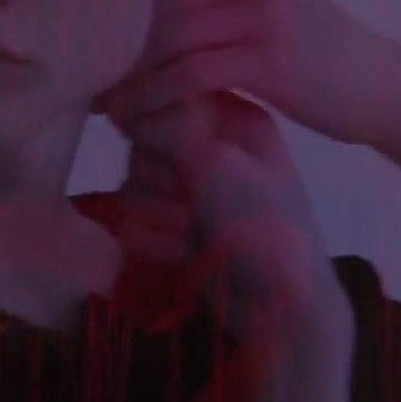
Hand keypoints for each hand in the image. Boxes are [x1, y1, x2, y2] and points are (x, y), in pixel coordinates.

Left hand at [102, 0, 400, 147]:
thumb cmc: (313, 49)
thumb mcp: (262, 1)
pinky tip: (139, 120)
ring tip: (103, 105)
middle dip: (113, 46)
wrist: (383, 85)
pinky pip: (190, 73)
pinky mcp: (266, 57)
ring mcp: (258, 11)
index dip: (115, 9)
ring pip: (166, 37)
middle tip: (83, 81)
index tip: (87, 43)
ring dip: (128, 77)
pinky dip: (158, 98)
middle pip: (153, 1)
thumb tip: (135, 5)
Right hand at [110, 92, 345, 357]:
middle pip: (141, 142)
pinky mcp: (175, 225)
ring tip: (190, 233)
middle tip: (188, 200)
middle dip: (157, 178)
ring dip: (157, 215)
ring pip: (133, 183)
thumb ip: (165, 125)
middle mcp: (210, 147)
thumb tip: (118, 101)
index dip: (151, 116)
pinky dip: (156, 240)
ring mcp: (192, 189)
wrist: (281, 309)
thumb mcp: (218, 164)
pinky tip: (184, 254)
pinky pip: (134, 220)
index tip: (158, 142)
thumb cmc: (262, 225)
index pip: (167, 92)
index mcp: (234, 118)